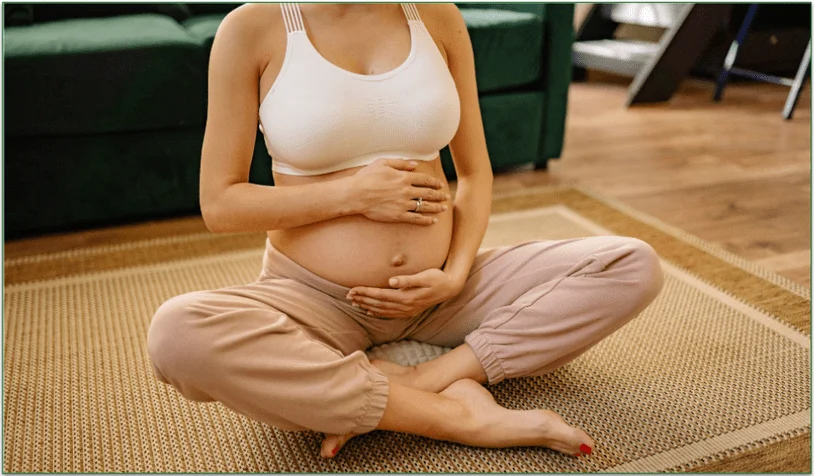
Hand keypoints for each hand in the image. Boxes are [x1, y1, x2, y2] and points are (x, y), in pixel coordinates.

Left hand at [347, 269, 463, 317]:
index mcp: (406, 297)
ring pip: (382, 310)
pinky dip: (378, 312)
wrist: (450, 288)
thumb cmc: (437, 278)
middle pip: (378, 303)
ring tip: (354, 302)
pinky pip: (389, 313)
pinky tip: (369, 310)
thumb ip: (408, 279)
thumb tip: (392, 281)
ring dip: (367, 306)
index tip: (352, 289)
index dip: (365, 292)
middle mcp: (405, 306)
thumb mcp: (425, 276)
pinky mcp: (409, 310)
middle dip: (362, 299)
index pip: (380, 295)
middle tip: (347, 295)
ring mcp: (407, 310)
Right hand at [350, 158, 449, 225]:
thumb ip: (401, 163)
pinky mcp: (398, 215)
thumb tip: (415, 165)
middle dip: (439, 195)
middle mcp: (406, 191)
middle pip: (428, 193)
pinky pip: (416, 218)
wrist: (356, 194)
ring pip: (425, 206)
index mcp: (404, 177)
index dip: (434, 182)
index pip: (425, 180)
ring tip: (443, 208)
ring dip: (436, 207)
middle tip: (446, 197)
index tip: (440, 185)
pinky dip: (426, 220)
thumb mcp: (383, 163)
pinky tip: (432, 220)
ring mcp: (403, 204)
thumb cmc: (367, 177)